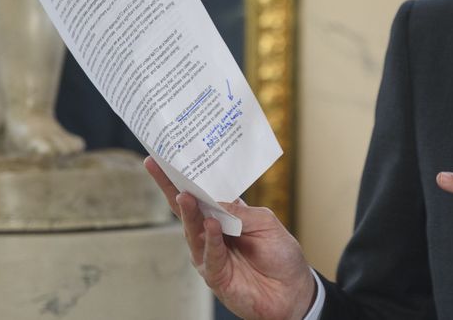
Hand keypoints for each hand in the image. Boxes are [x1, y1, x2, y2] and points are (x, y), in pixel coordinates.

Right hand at [144, 157, 316, 319]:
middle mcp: (214, 235)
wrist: (292, 291)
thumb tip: (214, 201)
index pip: (203, 195)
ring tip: (186, 195)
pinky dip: (211, 240)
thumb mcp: (267, 223)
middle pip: (188, 210)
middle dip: (173, 189)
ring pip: (194, 232)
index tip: (167, 160)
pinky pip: (210, 255)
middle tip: (160, 168)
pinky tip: (211, 225)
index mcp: (227, 217)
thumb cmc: (281, 256)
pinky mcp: (215, 276)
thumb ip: (241, 212)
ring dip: (190, 213)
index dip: (187, 179)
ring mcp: (211, 255)